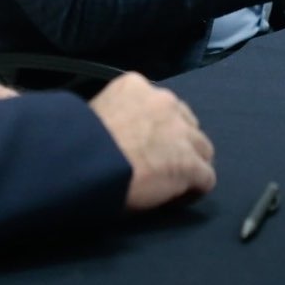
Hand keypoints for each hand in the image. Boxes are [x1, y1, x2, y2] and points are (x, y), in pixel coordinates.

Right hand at [89, 73, 215, 210]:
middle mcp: (164, 101)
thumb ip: (116, 114)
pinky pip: (206, 178)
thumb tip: (118, 132)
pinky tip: (178, 198)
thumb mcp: (95, 111)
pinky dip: (194, 189)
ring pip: (202, 149)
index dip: (157, 127)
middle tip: (160, 161)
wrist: (85, 163)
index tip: (145, 143)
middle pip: (186, 123)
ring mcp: (181, 132)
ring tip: (172, 182)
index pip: (160, 104)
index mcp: (135, 86)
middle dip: (178, 141)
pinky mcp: (189, 163)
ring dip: (190, 163)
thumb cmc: (78, 142)